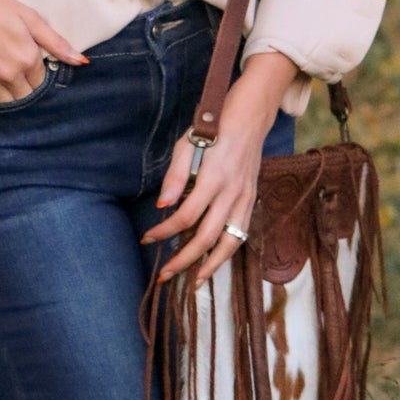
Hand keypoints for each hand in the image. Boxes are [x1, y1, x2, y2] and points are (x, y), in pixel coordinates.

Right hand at [0, 0, 85, 101]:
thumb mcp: (30, 18)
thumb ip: (56, 43)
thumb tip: (81, 61)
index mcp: (28, 58)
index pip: (43, 82)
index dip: (42, 76)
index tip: (37, 67)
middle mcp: (10, 73)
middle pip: (28, 96)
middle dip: (30, 89)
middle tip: (26, 76)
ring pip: (10, 103)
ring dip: (15, 97)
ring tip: (13, 83)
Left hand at [142, 49, 296, 284]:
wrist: (250, 117)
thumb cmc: (214, 128)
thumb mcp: (186, 143)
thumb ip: (175, 176)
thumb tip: (162, 207)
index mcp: (213, 177)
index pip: (185, 217)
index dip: (164, 232)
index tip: (147, 238)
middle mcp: (232, 193)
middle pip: (207, 238)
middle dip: (184, 261)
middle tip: (164, 276)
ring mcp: (245, 198)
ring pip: (230, 243)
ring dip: (210, 266)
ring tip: (193, 282)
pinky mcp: (251, 200)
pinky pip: (241, 234)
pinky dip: (227, 252)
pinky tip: (214, 261)